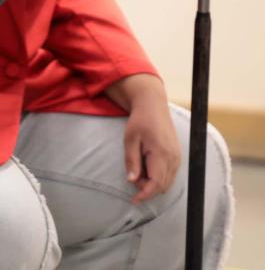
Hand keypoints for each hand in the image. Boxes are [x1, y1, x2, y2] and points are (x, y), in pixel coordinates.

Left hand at [106, 74, 180, 203]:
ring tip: (138, 170)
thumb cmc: (139, 122)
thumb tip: (131, 180)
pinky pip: (170, 175)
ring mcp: (178, 158)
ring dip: (152, 183)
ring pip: (167, 182)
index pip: (156, 183)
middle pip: (163, 185)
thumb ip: (131, 160)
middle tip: (132, 177)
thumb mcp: (130, 139)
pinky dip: (158, 177)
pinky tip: (146, 167)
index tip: (134, 201)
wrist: (153, 107)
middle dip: (146, 188)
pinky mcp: (178, 156)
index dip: (145, 194)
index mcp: (161, 154)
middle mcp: (174, 158)